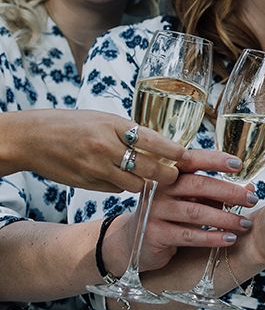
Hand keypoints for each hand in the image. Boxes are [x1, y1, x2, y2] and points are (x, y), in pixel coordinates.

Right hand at [7, 109, 183, 191]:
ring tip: (148, 176)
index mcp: (113, 126)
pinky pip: (116, 189)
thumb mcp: (103, 120)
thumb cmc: (72, 125)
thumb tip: (160, 145)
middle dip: (167, 175)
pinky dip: (123, 185)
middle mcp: (106, 147)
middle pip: (149, 168)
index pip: (152, 140)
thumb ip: (129, 132)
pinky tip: (120, 177)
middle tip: (175, 175)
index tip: (186, 156)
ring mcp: (96, 168)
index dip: (173, 151)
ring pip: (135, 184)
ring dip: (145, 182)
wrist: (32, 138)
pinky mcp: (88, 184)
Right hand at [105, 149, 256, 274]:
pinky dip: (212, 237)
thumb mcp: (191, 199)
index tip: (238, 164)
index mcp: (169, 173)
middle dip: (229, 192)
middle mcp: (159, 188)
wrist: (133, 241)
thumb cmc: (170, 215)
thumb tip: (251, 188)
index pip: (192, 159)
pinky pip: (189, 235)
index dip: (215, 160)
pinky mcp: (154, 234)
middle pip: (198, 185)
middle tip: (252, 199)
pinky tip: (229, 239)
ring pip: (196, 212)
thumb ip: (216, 192)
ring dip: (225, 218)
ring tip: (245, 224)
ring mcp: (155, 211)